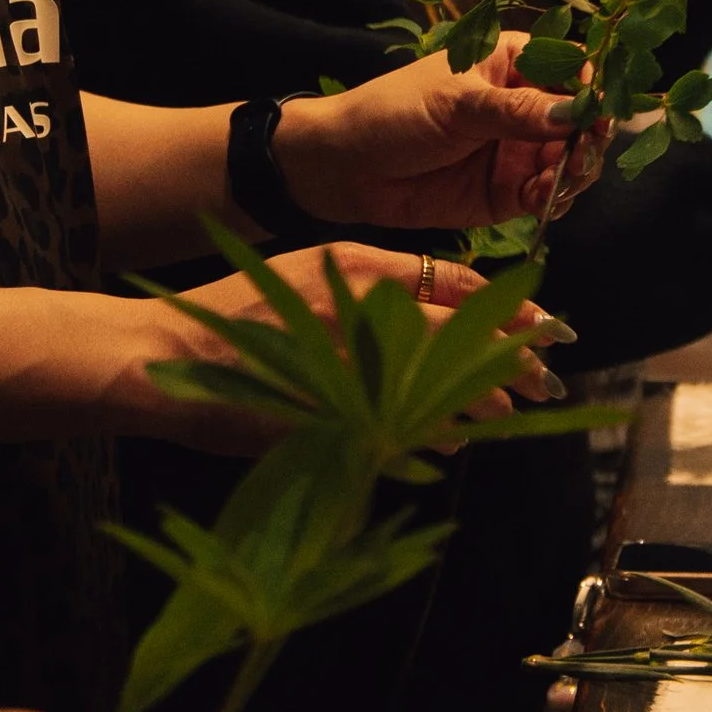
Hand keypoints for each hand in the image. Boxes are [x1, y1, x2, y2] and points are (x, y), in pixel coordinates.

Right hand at [119, 243, 573, 447]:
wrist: (162, 354)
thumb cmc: (239, 316)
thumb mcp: (313, 279)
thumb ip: (376, 293)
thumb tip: (442, 316)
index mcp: (358, 266)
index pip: (456, 284)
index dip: (508, 309)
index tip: (549, 327)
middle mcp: (358, 307)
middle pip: (459, 333)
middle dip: (512, 360)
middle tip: (549, 381)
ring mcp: (343, 359)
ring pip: (437, 381)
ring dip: (478, 401)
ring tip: (510, 413)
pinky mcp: (324, 407)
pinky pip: (395, 425)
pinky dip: (430, 435)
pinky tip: (452, 444)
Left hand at [270, 41, 603, 232]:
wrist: (345, 167)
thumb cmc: (394, 112)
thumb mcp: (457, 104)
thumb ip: (518, 111)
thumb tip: (576, 113)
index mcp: (513, 63)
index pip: (572, 67)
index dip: (592, 87)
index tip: (599, 110)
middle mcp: (525, 106)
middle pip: (581, 120)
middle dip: (590, 137)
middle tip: (581, 153)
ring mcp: (518, 151)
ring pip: (571, 161)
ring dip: (576, 171)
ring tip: (560, 177)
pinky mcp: (507, 193)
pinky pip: (546, 197)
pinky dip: (554, 200)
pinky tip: (544, 200)